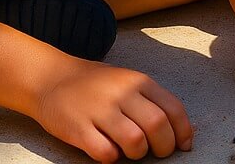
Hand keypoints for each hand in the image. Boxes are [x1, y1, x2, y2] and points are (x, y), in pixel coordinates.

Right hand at [33, 59, 193, 162]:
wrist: (51, 78)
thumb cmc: (96, 85)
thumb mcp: (127, 81)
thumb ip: (152, 100)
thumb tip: (181, 130)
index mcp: (138, 81)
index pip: (173, 109)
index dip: (183, 132)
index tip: (183, 146)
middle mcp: (121, 93)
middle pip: (157, 126)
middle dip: (164, 147)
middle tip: (157, 152)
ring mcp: (99, 110)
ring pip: (135, 141)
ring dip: (138, 153)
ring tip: (131, 150)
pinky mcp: (78, 128)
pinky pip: (106, 153)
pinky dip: (112, 157)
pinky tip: (107, 149)